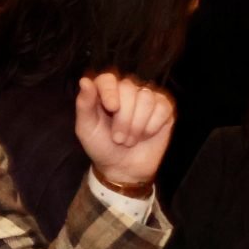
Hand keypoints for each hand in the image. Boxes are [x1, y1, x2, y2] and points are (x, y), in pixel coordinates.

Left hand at [75, 73, 174, 188]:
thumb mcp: (86, 129)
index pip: (108, 79)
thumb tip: (85, 80)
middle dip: (124, 118)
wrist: (123, 169)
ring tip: (130, 140)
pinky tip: (146, 135)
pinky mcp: (163, 108)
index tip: (111, 108)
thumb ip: (84, 105)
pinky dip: (152, 126)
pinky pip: (162, 107)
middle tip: (118, 139)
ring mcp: (146, 98)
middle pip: (128, 89)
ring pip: (146, 98)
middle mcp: (126, 91)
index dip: (110, 91)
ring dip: (137, 125)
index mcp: (104, 92)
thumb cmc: (102, 147)